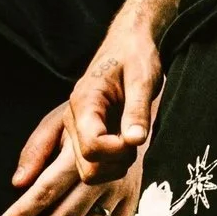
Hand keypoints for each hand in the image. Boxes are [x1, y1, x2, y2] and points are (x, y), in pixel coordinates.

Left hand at [0, 100, 135, 215]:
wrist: (130, 109)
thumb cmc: (85, 114)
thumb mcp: (56, 121)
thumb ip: (35, 150)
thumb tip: (17, 183)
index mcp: (81, 154)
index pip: (46, 190)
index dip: (23, 211)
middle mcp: (104, 176)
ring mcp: (121, 190)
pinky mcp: (132, 198)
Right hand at [63, 20, 163, 189]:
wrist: (127, 43)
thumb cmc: (135, 56)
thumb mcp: (142, 79)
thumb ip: (137, 110)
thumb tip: (135, 140)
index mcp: (85, 102)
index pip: (92, 146)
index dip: (117, 151)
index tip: (136, 137)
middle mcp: (73, 119)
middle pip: (87, 167)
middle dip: (116, 163)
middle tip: (135, 141)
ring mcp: (76, 129)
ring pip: (88, 172)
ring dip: (114, 167)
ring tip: (131, 143)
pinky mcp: (84, 135)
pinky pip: (92, 166)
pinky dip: (112, 166)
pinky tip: (125, 146)